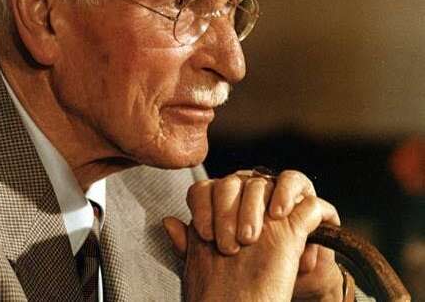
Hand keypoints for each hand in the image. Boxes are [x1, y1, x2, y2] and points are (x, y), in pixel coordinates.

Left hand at [163, 170, 343, 300]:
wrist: (276, 295)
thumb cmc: (243, 280)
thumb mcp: (211, 265)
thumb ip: (190, 244)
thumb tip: (168, 222)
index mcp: (221, 205)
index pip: (204, 190)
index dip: (202, 208)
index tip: (204, 235)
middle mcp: (244, 194)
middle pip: (230, 184)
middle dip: (228, 211)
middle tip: (230, 244)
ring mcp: (271, 194)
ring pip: (259, 180)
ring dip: (255, 201)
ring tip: (253, 231)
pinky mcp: (300, 199)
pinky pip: (293, 180)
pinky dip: (286, 191)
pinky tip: (279, 213)